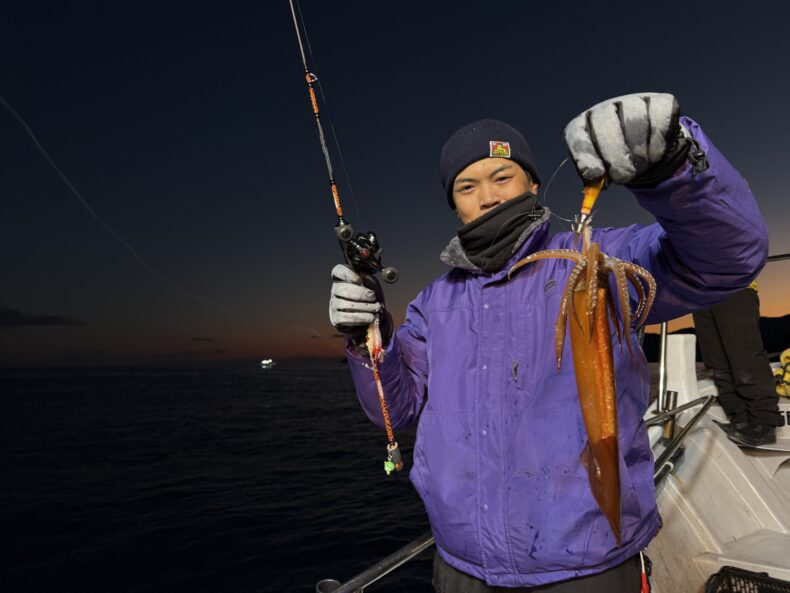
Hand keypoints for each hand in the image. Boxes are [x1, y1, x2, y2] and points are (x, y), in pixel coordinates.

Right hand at [329, 264, 382, 333]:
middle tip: (373, 297)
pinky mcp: (336, 319)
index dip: (347, 274)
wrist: (372, 318)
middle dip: (360, 293)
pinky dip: (361, 318)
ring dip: (364, 307)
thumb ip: (371, 281)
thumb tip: (364, 276)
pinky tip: (370, 318)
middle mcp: (336, 290)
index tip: (359, 280)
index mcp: (344, 279)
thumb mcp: (375, 288)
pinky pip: (345, 318)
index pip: (338, 271)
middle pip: (341, 289)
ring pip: (344, 304)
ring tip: (376, 309)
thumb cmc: (371, 300)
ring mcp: (334, 305)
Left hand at [564, 92, 687, 184]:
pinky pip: (659, 120)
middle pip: (605, 125)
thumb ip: (597, 176)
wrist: (650, 151)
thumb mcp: (605, 171)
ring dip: (638, 150)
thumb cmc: (619, 162)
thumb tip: (596, 179)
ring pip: (634, 121)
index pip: (577, 134)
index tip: (596, 174)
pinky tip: (655, 153)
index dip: (585, 154)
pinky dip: (657, 142)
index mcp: (585, 125)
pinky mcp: (659, 102)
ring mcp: (632, 101)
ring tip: (640, 164)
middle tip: (624, 176)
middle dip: (615, 156)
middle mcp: (605, 109)